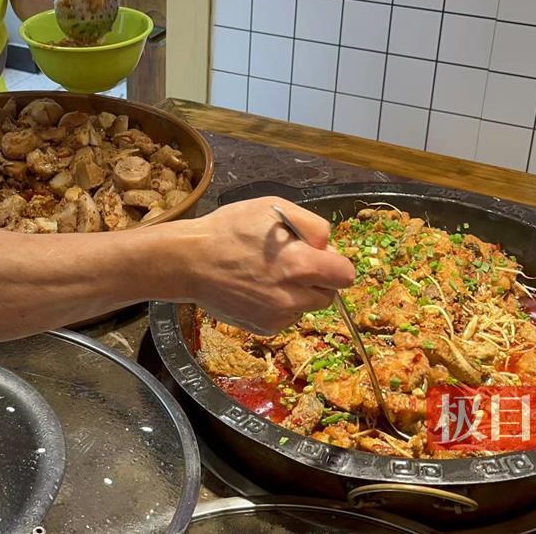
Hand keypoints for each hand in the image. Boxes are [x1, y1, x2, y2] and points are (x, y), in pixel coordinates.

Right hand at [181, 197, 355, 334]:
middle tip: (289, 264)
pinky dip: (278, 305)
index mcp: (300, 265)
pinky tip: (255, 289)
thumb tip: (328, 245)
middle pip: (328, 295)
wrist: (189, 262)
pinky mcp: (264, 328)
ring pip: (306, 307)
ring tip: (267, 275)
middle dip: (316, 280)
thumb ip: (312, 225)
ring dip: (297, 293)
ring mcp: (278, 316)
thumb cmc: (228, 230)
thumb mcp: (272, 209)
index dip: (335, 263)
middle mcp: (293, 297)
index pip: (346, 275)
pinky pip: (285, 317)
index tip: (318, 257)